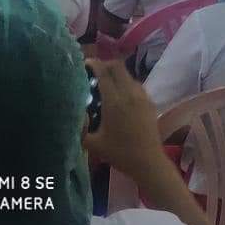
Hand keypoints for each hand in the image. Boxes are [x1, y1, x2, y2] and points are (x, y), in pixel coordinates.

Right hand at [83, 60, 164, 178]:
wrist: (148, 161)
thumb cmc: (119, 152)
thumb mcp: (93, 144)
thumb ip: (80, 128)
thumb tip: (75, 113)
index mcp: (114, 101)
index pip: (104, 73)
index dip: (94, 64)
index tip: (85, 63)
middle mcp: (129, 93)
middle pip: (118, 67)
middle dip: (105, 64)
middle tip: (95, 71)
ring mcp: (142, 96)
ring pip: (128, 75)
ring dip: (117, 74)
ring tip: (106, 84)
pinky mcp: (150, 102)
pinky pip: (136, 85)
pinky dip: (126, 83)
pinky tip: (120, 96)